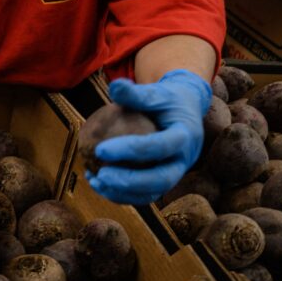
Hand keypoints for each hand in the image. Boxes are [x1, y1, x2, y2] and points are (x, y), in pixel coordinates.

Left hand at [87, 69, 211, 204]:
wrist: (185, 112)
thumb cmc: (166, 100)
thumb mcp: (156, 92)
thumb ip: (136, 93)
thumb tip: (114, 86)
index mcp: (185, 136)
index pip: (159, 147)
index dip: (130, 150)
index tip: (100, 149)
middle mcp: (184, 160)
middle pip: (161, 179)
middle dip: (129, 182)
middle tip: (100, 175)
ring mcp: (176, 174)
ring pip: (152, 193)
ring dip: (122, 193)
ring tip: (95, 182)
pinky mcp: (165, 182)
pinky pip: (143, 194)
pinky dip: (120, 193)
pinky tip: (97, 182)